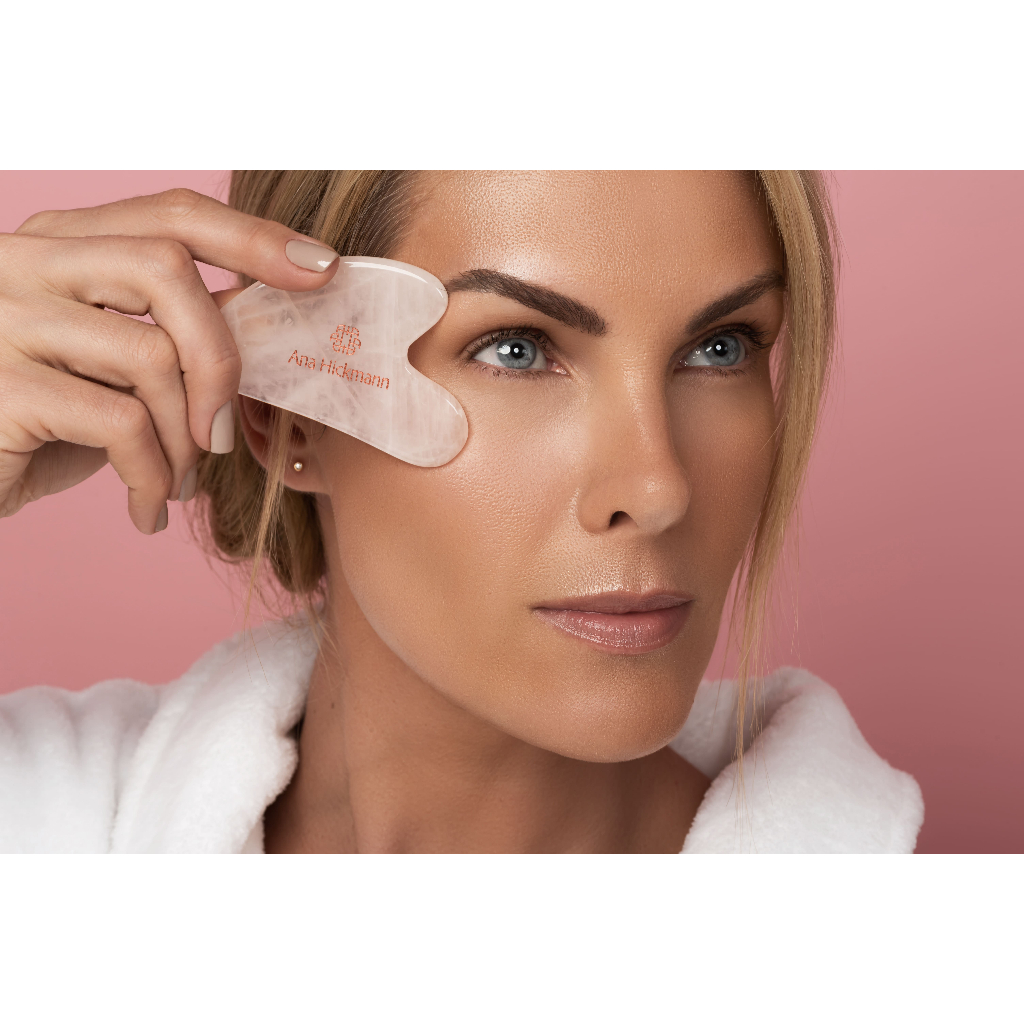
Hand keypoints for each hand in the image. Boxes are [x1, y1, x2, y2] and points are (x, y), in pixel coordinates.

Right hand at [0, 188, 338, 532]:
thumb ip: (167, 333)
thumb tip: (272, 329)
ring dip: (187, 437)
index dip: (253, 238)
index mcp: (61, 245)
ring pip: (151, 356)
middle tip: (225, 434)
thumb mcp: (107, 367)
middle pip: (167, 269)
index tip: (321, 268)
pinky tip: (146, 508)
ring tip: (181, 481)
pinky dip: (154, 476)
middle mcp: (26, 262)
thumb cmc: (41, 423)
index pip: (170, 215)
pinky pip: (120, 424)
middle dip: (222, 359)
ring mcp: (4, 318)